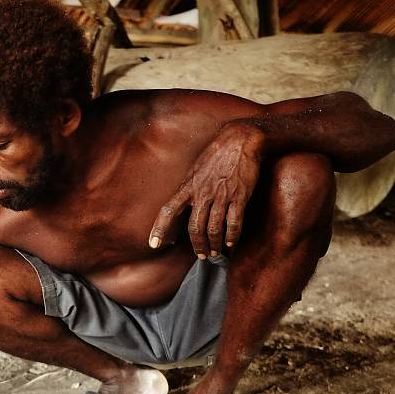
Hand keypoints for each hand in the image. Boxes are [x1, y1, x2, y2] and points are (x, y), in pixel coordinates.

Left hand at [149, 121, 264, 257]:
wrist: (240, 139)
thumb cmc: (216, 154)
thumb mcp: (195, 169)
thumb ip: (188, 188)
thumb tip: (182, 205)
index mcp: (188, 186)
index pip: (168, 210)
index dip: (160, 228)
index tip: (154, 244)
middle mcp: (202, 193)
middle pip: (194, 227)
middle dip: (197, 245)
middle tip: (201, 255)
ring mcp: (221, 195)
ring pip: (213, 228)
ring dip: (213, 244)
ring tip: (214, 252)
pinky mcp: (239, 196)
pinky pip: (234, 223)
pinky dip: (231, 237)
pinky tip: (230, 244)